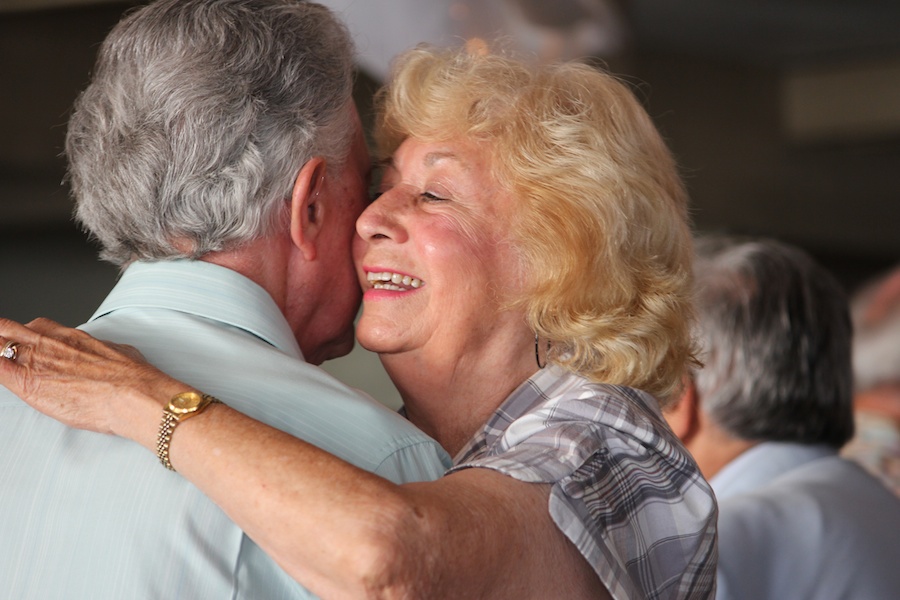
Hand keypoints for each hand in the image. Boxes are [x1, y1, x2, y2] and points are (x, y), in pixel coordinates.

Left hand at [0, 317, 179, 443]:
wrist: (132, 394)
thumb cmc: (132, 377)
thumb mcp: (120, 352)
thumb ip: (103, 351)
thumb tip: (105, 353)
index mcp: (71, 337)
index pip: (37, 327)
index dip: (26, 333)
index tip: (22, 340)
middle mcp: (50, 344)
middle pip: (11, 330)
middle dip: (2, 336)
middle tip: (1, 344)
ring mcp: (37, 361)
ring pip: (0, 346)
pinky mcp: (27, 383)